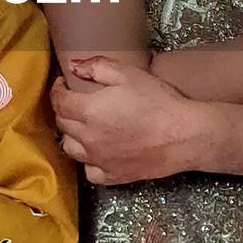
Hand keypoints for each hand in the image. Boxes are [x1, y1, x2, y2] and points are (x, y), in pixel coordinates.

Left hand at [53, 56, 219, 183]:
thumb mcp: (128, 73)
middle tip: (75, 100)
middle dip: (64, 109)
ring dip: (72, 135)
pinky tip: (97, 152)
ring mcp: (98, 160)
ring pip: (70, 148)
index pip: (59, 101)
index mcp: (88, 111)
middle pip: (62, 124)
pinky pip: (89, 171)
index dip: (58, 90)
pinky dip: (88, 161)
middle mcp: (87, 138)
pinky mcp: (113, 176)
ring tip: (83, 126)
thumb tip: (73, 66)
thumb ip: (97, 67)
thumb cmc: (158, 102)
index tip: (64, 84)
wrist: (184, 135)